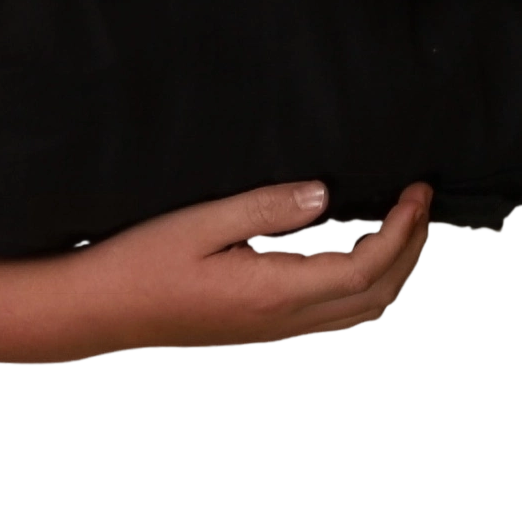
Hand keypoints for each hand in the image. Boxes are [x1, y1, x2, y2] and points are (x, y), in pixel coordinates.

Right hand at [47, 177, 439, 360]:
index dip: (401, 229)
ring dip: (393, 271)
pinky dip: (366, 287)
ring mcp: (276, 328)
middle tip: (420, 204)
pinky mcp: (264, 328)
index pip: (366, 265)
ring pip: (362, 311)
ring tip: (400, 228)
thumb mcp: (200, 222)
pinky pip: (337, 315)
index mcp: (276, 290)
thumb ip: (266, 208)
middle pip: (378, 293)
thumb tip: (323, 194)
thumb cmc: (140, 265)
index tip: (415, 192)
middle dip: (410, 248)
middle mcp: (285, 317)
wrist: (101, 311)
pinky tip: (356, 258)